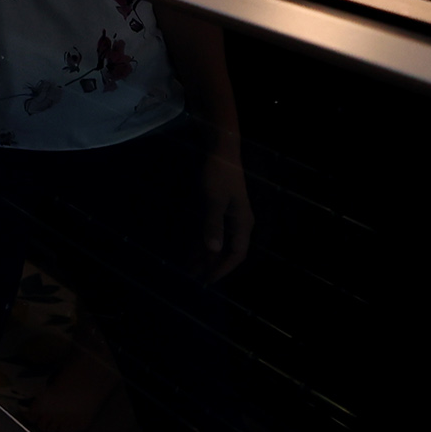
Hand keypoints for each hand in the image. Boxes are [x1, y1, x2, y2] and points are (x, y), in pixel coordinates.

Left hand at [198, 147, 254, 279]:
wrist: (220, 151)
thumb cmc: (219, 175)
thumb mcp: (214, 201)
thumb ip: (213, 226)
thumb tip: (213, 249)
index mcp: (242, 224)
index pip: (236, 254)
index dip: (223, 268)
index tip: (209, 280)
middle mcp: (237, 224)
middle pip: (225, 251)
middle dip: (210, 265)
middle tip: (193, 278)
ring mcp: (227, 217)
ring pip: (216, 243)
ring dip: (203, 256)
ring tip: (189, 269)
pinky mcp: (217, 211)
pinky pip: (210, 232)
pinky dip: (200, 242)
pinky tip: (190, 251)